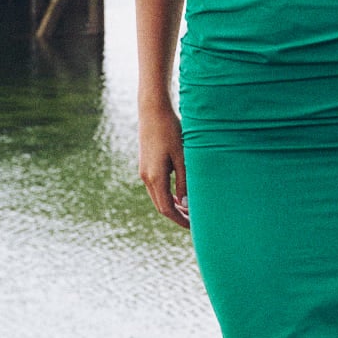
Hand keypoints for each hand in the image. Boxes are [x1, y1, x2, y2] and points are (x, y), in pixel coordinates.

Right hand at [139, 98, 188, 227]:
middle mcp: (146, 177)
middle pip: (161, 205)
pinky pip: (156, 187)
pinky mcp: (146, 165)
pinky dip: (167, 194)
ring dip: (172, 205)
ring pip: (158, 197)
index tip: (193, 227)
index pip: (167, 208)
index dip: (179, 220)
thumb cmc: (171, 131)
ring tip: (189, 210)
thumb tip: (186, 205)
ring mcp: (144, 171)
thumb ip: (184, 182)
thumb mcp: (182, 157)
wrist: (153, 111)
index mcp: (155, 177)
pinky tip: (180, 194)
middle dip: (176, 215)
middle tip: (194, 222)